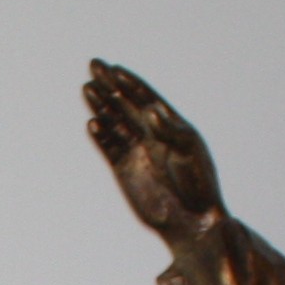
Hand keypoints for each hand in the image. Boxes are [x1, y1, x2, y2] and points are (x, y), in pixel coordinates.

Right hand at [85, 61, 222, 245]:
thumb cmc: (198, 185)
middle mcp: (151, 135)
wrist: (190, 220)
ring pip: (114, 122)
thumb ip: (170, 130)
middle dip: (110, 84)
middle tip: (94, 65)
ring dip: (101, 105)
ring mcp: (137, 152)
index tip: (114, 68)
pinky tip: (92, 123)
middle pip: (126, 104)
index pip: (146, 97)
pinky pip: (109, 148)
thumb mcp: (189, 152)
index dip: (130, 81)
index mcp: (170, 125)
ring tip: (86, 88)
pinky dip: (100, 136)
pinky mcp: (125, 170)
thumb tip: (150, 109)